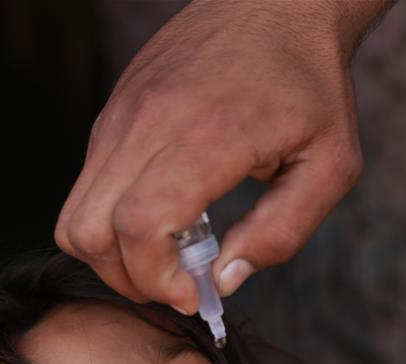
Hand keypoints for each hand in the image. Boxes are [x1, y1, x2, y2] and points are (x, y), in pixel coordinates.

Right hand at [54, 0, 383, 312]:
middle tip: (176, 281)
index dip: (156, 279)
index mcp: (206, 135)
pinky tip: (163, 213)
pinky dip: (113, 218)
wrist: (278, 1)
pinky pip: (88, 184)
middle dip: (127, 278)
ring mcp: (122, 112)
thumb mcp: (330, 167)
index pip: (138, 226)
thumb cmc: (310, 84)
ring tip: (167, 251)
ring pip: (75, 212)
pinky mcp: (114, 110)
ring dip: (113, 252)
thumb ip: (281, 232)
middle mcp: (148, 121)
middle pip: (89, 230)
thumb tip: (225, 279)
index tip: (194, 292)